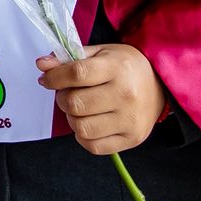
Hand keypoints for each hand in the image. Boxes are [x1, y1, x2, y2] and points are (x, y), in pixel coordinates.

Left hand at [36, 43, 165, 154]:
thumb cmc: (124, 67)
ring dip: (72, 118)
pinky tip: (89, 123)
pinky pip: (93, 146)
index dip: (54, 77)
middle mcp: (126, 95)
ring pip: (81, 127)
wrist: (160, 84)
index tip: (47, 79)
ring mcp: (130, 119)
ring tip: (80, 109)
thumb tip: (41, 64)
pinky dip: (83, 136)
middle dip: (62, 99)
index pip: (76, 74)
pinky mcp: (132, 138)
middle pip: (75, 103)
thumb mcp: (99, 54)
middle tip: (68, 94)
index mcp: (117, 68)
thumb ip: (69, 59)